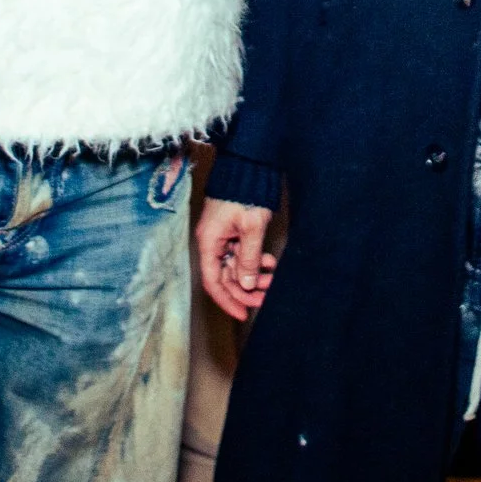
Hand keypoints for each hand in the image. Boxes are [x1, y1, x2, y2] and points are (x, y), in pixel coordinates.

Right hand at [196, 197, 276, 320]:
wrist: (248, 167)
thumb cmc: (245, 193)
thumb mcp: (251, 228)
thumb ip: (249, 257)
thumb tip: (246, 284)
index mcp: (209, 242)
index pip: (213, 282)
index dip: (227, 301)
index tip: (243, 314)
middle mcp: (212, 242)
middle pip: (226, 277)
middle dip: (246, 290)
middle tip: (266, 297)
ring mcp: (222, 237)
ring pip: (236, 266)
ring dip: (253, 275)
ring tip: (271, 278)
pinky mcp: (233, 231)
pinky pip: (241, 254)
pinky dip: (255, 260)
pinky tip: (269, 262)